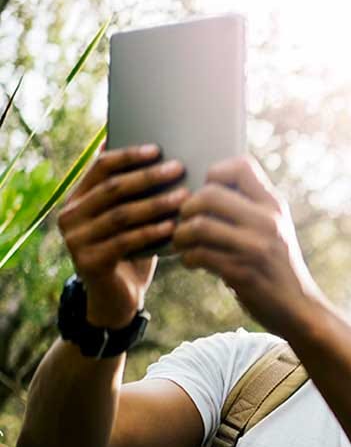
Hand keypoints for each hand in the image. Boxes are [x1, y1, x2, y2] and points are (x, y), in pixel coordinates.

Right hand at [57, 144, 186, 327]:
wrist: (118, 298)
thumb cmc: (131, 251)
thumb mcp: (132, 220)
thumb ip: (136, 194)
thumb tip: (159, 154)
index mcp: (78, 199)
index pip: (100, 167)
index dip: (129, 156)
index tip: (158, 149)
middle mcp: (70, 217)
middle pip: (112, 189)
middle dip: (148, 177)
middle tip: (177, 168)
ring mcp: (76, 240)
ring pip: (120, 215)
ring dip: (155, 204)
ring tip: (184, 196)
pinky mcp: (88, 262)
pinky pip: (124, 242)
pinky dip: (151, 232)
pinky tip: (174, 227)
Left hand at [172, 156, 327, 336]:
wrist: (299, 308)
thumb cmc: (278, 267)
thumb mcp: (275, 229)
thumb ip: (250, 208)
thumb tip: (204, 190)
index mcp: (275, 205)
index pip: (241, 165)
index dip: (215, 173)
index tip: (210, 193)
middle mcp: (268, 221)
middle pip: (209, 194)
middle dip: (187, 209)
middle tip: (185, 223)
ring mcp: (256, 247)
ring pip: (199, 225)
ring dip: (181, 236)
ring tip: (182, 244)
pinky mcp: (242, 272)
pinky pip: (199, 254)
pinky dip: (188, 258)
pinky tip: (193, 262)